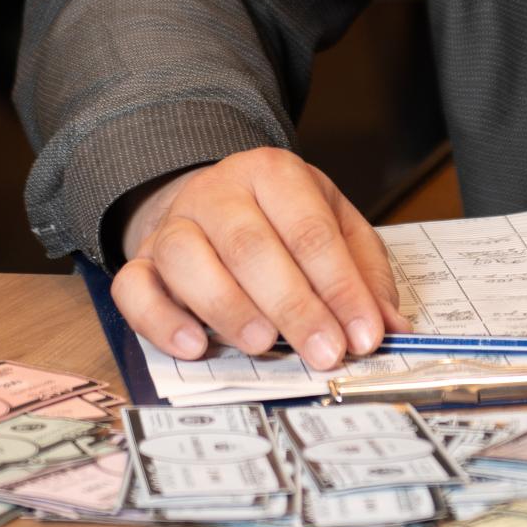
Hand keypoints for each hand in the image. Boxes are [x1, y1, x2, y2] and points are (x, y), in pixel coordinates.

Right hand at [113, 147, 398, 369]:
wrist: (214, 202)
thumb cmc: (283, 223)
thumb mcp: (335, 228)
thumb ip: (364, 275)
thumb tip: (392, 329)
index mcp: (274, 173)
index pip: (311, 229)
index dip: (341, 286)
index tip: (365, 335)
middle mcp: (218, 192)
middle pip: (251, 245)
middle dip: (294, 305)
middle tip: (325, 352)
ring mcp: (173, 224)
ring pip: (187, 258)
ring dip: (228, 307)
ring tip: (264, 344)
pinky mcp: (140, 260)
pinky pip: (133, 287)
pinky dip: (160, 319)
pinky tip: (195, 346)